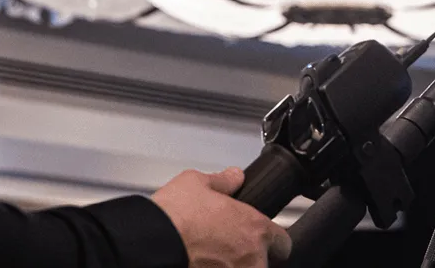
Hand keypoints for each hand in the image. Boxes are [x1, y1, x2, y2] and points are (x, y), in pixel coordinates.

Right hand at [152, 168, 292, 267]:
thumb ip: (223, 181)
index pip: (282, 242)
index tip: (260, 238)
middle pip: (263, 263)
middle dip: (248, 256)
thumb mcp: (197, 182)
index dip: (271, 239)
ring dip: (233, 265)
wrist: (153, 243)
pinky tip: (200, 263)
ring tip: (211, 257)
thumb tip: (234, 176)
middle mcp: (251, 258)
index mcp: (254, 229)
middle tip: (226, 247)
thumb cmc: (174, 216)